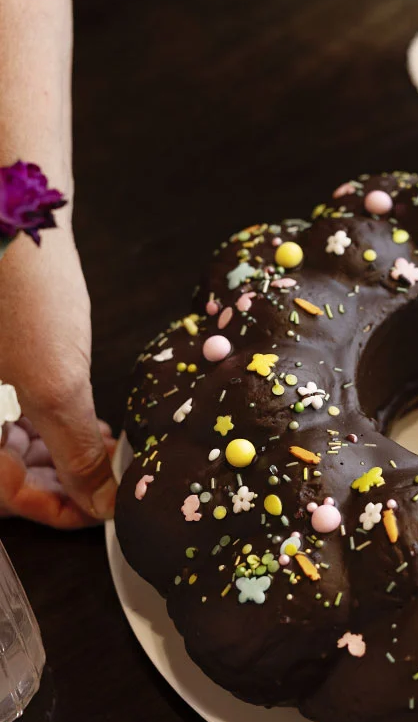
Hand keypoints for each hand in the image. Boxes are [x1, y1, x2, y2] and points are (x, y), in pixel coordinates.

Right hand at [0, 228, 115, 526]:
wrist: (9, 208)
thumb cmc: (20, 293)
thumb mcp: (56, 383)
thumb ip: (76, 451)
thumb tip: (99, 500)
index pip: (0, 495)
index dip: (53, 510)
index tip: (101, 513)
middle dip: (54, 481)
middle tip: (104, 483)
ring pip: (3, 435)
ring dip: (51, 451)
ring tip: (101, 448)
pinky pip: (3, 402)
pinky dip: (38, 416)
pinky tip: (80, 415)